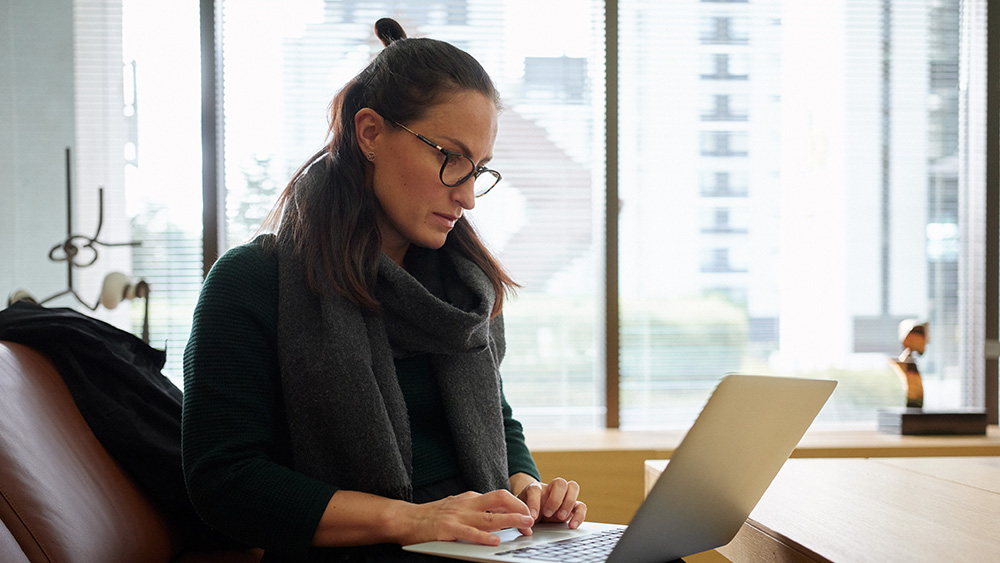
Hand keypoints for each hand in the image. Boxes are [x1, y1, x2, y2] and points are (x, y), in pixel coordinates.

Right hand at [396, 489, 533, 546]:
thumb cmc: (431, 516)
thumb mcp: (457, 507)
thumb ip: (476, 511)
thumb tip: (499, 518)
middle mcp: (467, 504)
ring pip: (490, 517)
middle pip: (500, 499)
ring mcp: (458, 516)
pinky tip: (495, 541)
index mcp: (471, 498)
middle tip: (531, 520)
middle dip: (519, 508)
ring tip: (525, 527)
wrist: (405, 518)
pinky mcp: (448, 529)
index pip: (500, 497)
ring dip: (510, 521)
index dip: (517, 504)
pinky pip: (470, 533)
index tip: (528, 514)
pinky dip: (484, 537)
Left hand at [513, 475, 586, 531]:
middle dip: (555, 499)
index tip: (533, 517)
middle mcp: (551, 489)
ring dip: (568, 502)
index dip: (534, 502)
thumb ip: (521, 517)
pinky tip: (572, 525)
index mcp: (535, 489)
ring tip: (561, 517)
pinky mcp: (572, 507)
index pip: (535, 489)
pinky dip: (579, 515)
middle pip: (559, 482)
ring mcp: (563, 496)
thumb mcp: (520, 513)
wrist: (532, 515)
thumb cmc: (526, 512)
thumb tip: (525, 526)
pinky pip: (581, 506)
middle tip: (548, 514)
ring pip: (573, 487)